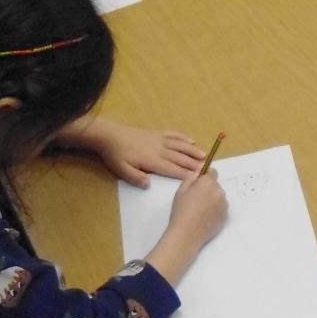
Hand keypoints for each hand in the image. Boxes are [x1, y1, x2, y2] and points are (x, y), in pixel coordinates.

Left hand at [62, 116, 205, 186]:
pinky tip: (191, 141)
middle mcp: (159, 149)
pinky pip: (173, 134)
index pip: (171, 168)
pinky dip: (183, 137)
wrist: (110, 135)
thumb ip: (135, 178)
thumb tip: (149, 184)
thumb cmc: (115, 156)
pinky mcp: (157, 133)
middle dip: (193, 163)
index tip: (197, 177)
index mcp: (151, 160)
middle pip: (179, 157)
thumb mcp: (121, 170)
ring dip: (193, 150)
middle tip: (207, 168)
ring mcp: (159, 139)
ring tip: (205, 155)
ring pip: (180, 145)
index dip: (184, 173)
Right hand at [167, 171, 227, 246]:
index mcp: (207, 183)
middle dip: (208, 189)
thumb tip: (200, 171)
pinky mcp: (225, 215)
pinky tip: (205, 216)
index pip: (213, 172)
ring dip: (213, 199)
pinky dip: (216, 209)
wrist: (186, 234)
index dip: (206, 177)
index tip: (200, 183)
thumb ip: (192, 177)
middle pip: (216, 185)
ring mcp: (224, 204)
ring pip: (219, 197)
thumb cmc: (181, 212)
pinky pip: (222, 207)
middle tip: (196, 199)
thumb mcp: (181, 190)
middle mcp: (219, 191)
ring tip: (200, 210)